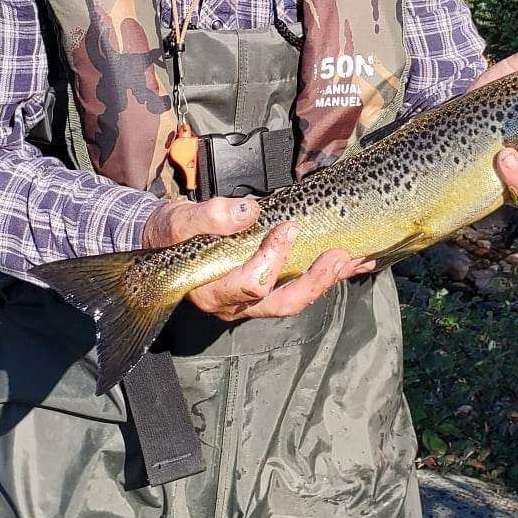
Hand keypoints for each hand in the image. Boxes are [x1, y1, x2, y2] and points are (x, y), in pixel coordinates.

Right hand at [143, 195, 376, 321]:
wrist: (164, 241)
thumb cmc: (169, 235)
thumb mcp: (180, 221)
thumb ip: (207, 218)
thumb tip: (246, 213)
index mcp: (212, 292)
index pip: (249, 284)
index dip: (272, 259)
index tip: (287, 227)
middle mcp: (235, 305)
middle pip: (281, 303)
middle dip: (313, 281)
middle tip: (338, 256)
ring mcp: (252, 301)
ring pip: (293, 299)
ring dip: (326, 281)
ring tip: (353, 259)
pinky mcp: (265, 289)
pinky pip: (297, 288)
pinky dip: (325, 276)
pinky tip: (350, 262)